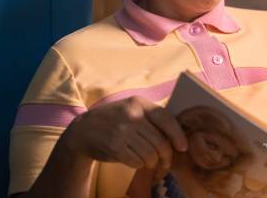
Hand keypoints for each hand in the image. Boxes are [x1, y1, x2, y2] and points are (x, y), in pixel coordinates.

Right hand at [61, 96, 187, 170]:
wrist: (83, 130)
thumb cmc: (114, 121)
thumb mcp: (131, 109)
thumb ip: (151, 117)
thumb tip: (178, 133)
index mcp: (139, 103)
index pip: (166, 119)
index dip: (177, 135)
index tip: (182, 147)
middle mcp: (131, 115)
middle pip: (160, 142)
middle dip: (166, 156)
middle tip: (165, 163)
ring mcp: (122, 131)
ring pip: (150, 154)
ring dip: (151, 162)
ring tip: (148, 161)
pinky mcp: (114, 146)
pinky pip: (136, 161)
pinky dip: (138, 164)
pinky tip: (135, 160)